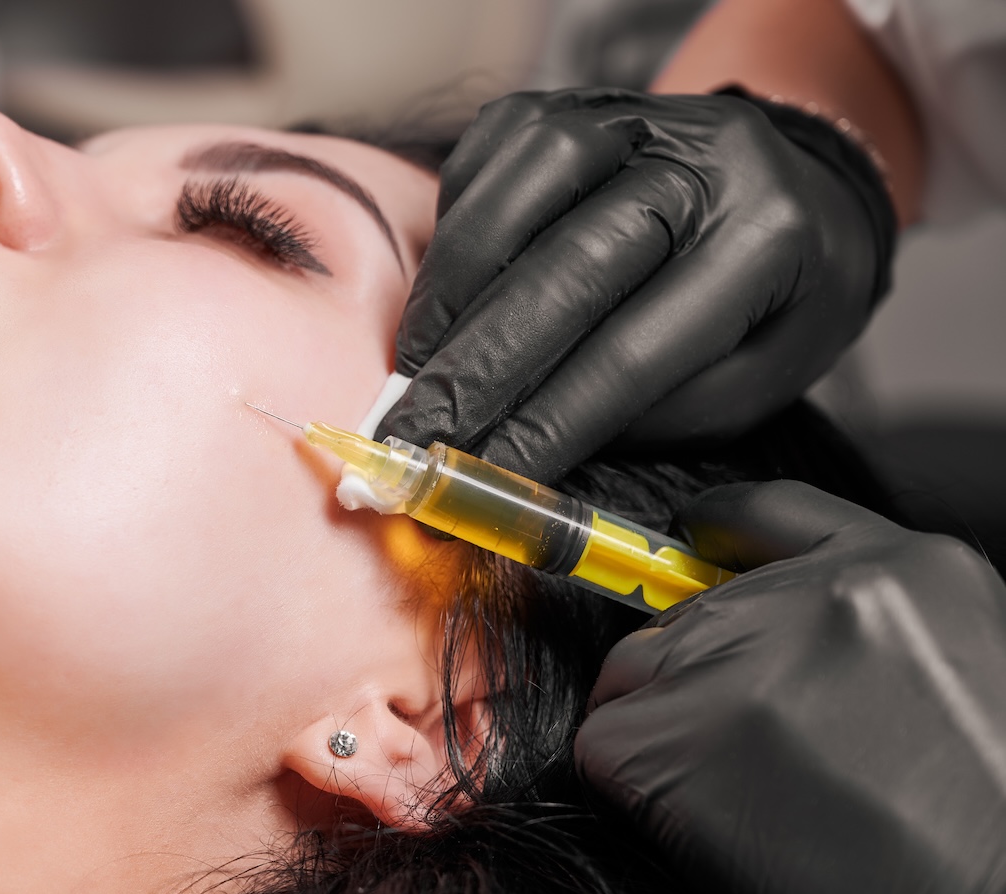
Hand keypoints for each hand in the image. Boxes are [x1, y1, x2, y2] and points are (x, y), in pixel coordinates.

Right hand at [377, 88, 895, 483]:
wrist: (788, 180)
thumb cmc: (773, 301)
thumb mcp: (751, 381)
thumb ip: (651, 416)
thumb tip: (521, 448)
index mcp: (769, 236)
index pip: (636, 350)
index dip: (550, 422)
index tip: (485, 477)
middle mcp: (701, 156)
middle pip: (569, 269)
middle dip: (480, 367)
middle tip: (420, 436)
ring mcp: (626, 113)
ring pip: (515, 196)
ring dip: (450, 296)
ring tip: (419, 370)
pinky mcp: (563, 102)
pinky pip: (481, 164)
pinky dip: (449, 240)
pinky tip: (440, 302)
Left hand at [576, 480, 1005, 893]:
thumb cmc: (993, 831)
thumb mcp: (966, 673)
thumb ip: (866, 629)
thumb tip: (771, 634)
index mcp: (907, 569)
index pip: (768, 513)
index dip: (718, 538)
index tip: (689, 547)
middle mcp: (810, 594)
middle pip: (682, 614)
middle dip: (694, 685)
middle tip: (760, 767)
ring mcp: (731, 659)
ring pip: (633, 681)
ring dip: (665, 742)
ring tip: (757, 810)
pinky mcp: (664, 736)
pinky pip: (604, 747)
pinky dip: (636, 795)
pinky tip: (717, 835)